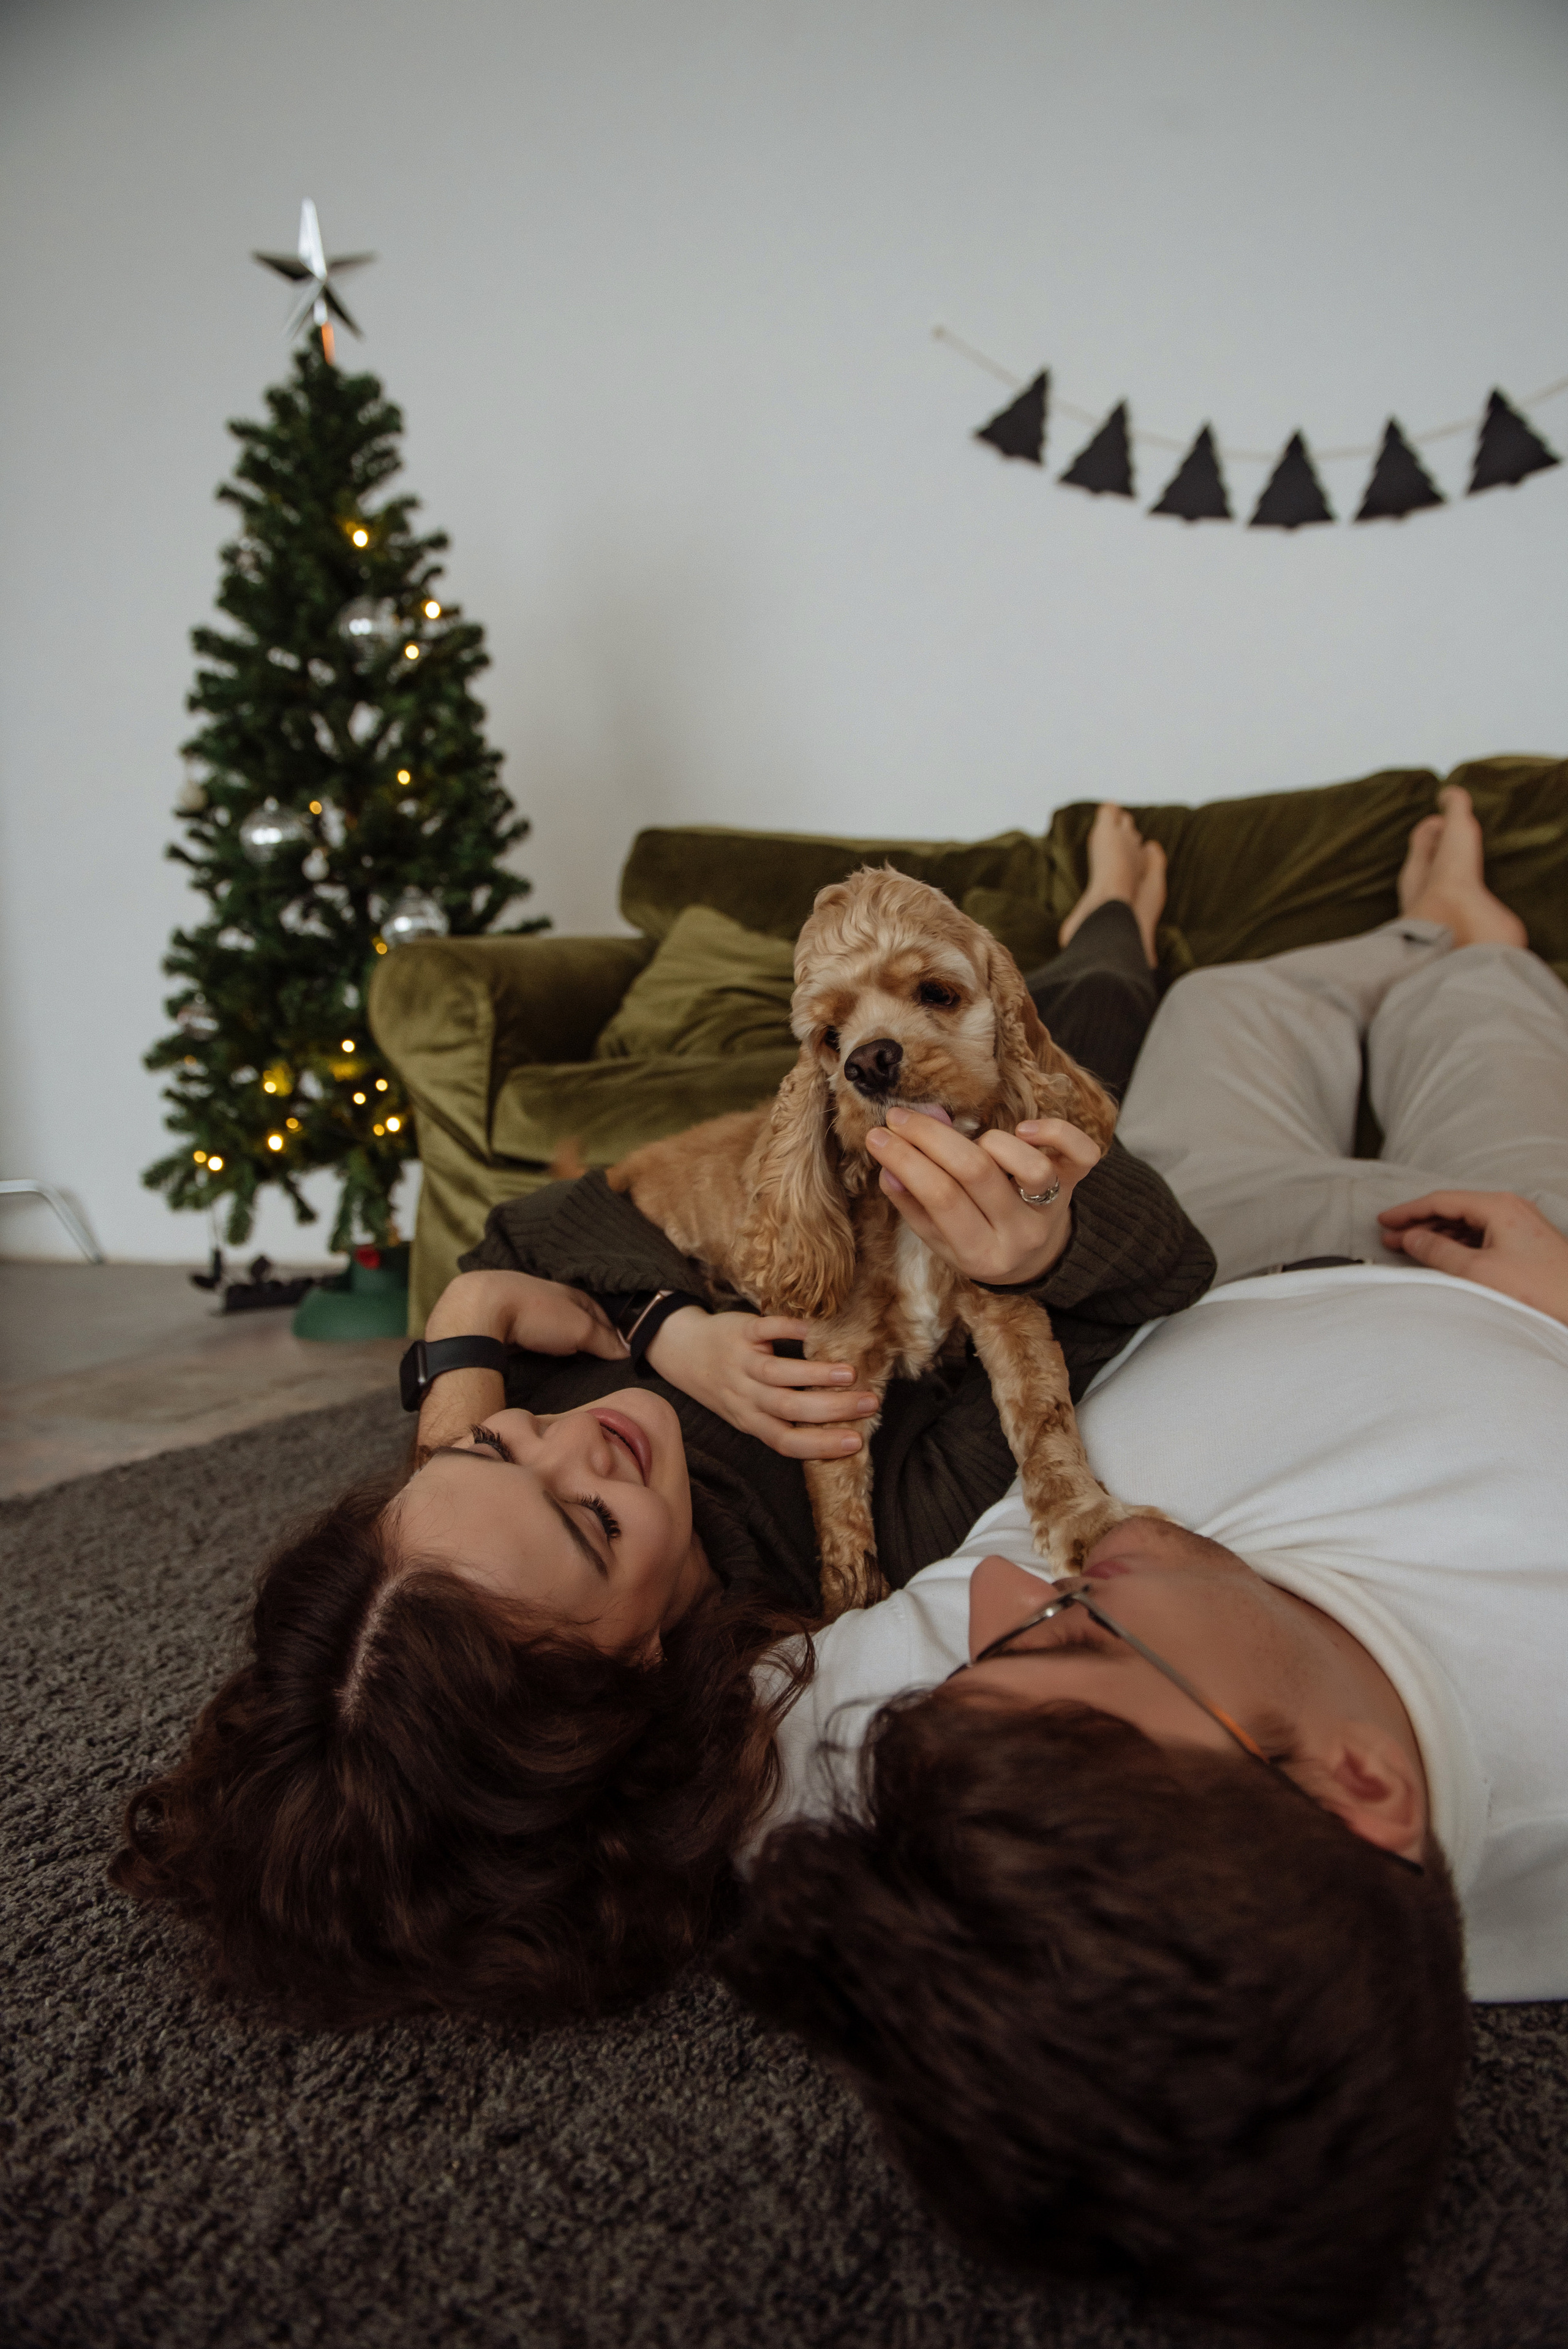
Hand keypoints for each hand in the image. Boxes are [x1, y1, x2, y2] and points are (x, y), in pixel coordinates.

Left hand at [424, 1269, 628, 1359]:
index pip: (600, 1312)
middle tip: (598, 1355)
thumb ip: (603, 1338)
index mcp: (571, 1292)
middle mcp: (549, 1294)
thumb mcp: (579, 1328)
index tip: (620, 1351)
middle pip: (576, 1315)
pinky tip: (540, 1349)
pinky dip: (540, 1339)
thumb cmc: (536, 1315)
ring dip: (561, 1335)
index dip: (611, 1331)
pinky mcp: (502, 1317)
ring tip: (572, 1354)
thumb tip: (626, 1350)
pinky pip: (530, 1329)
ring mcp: (524, 1303)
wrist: (481, 1309)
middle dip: (587, 1331)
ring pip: (551, 1321)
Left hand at [644, 1306, 877, 1459]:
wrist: (683, 1352)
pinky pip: (766, 1330)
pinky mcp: (742, 1332)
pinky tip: (815, 1331)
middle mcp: (745, 1395)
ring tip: (850, 1374)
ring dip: (815, 1375)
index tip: (856, 1443)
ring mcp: (741, 1363)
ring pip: (777, 1374)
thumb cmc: (725, 1387)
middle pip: (788, 1408)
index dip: (820, 1445)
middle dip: (831, 1409)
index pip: (785, 1441)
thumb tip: (836, 1428)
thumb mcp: (746, 1413)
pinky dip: (790, 1330)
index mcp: (750, 1421)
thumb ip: (780, 1421)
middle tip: (869, 1404)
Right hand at [864, 1108, 1101, 1287]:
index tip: (877, 1136)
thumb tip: (887, 1166)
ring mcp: (1053, 1209)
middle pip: (976, 1172)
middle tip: (900, 1117)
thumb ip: (913, 1204)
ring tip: (968, 1140)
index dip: (905, 1161)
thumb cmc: (977, 1241)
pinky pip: (1081, 1154)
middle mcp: (1020, 1236)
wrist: (1037, 1258)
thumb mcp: (940, 1238)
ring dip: (989, 1140)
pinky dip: (1056, 1133)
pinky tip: (1025, 1129)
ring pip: (1028, 1165)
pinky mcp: (1075, 1184)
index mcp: (981, 1255)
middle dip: (931, 1137)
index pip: (940, 1198)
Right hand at [1378, 1191, 1567, 1326]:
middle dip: (1420, 1223)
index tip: (1384, 1220)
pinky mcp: (1525, 1244)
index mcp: (1499, 1207)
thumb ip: (1437, 1250)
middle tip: (1391, 1236)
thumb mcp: (1476, 1271)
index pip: (1442, 1200)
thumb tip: (1410, 1238)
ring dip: (1438, 1234)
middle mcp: (1511, 1209)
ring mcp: (1520, 1225)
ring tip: (1411, 1247)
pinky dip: (1458, 1243)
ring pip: (1468, 1223)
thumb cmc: (1537, 1291)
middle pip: (1454, 1209)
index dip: (1408, 1211)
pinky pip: (1482, 1235)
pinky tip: (1444, 1255)